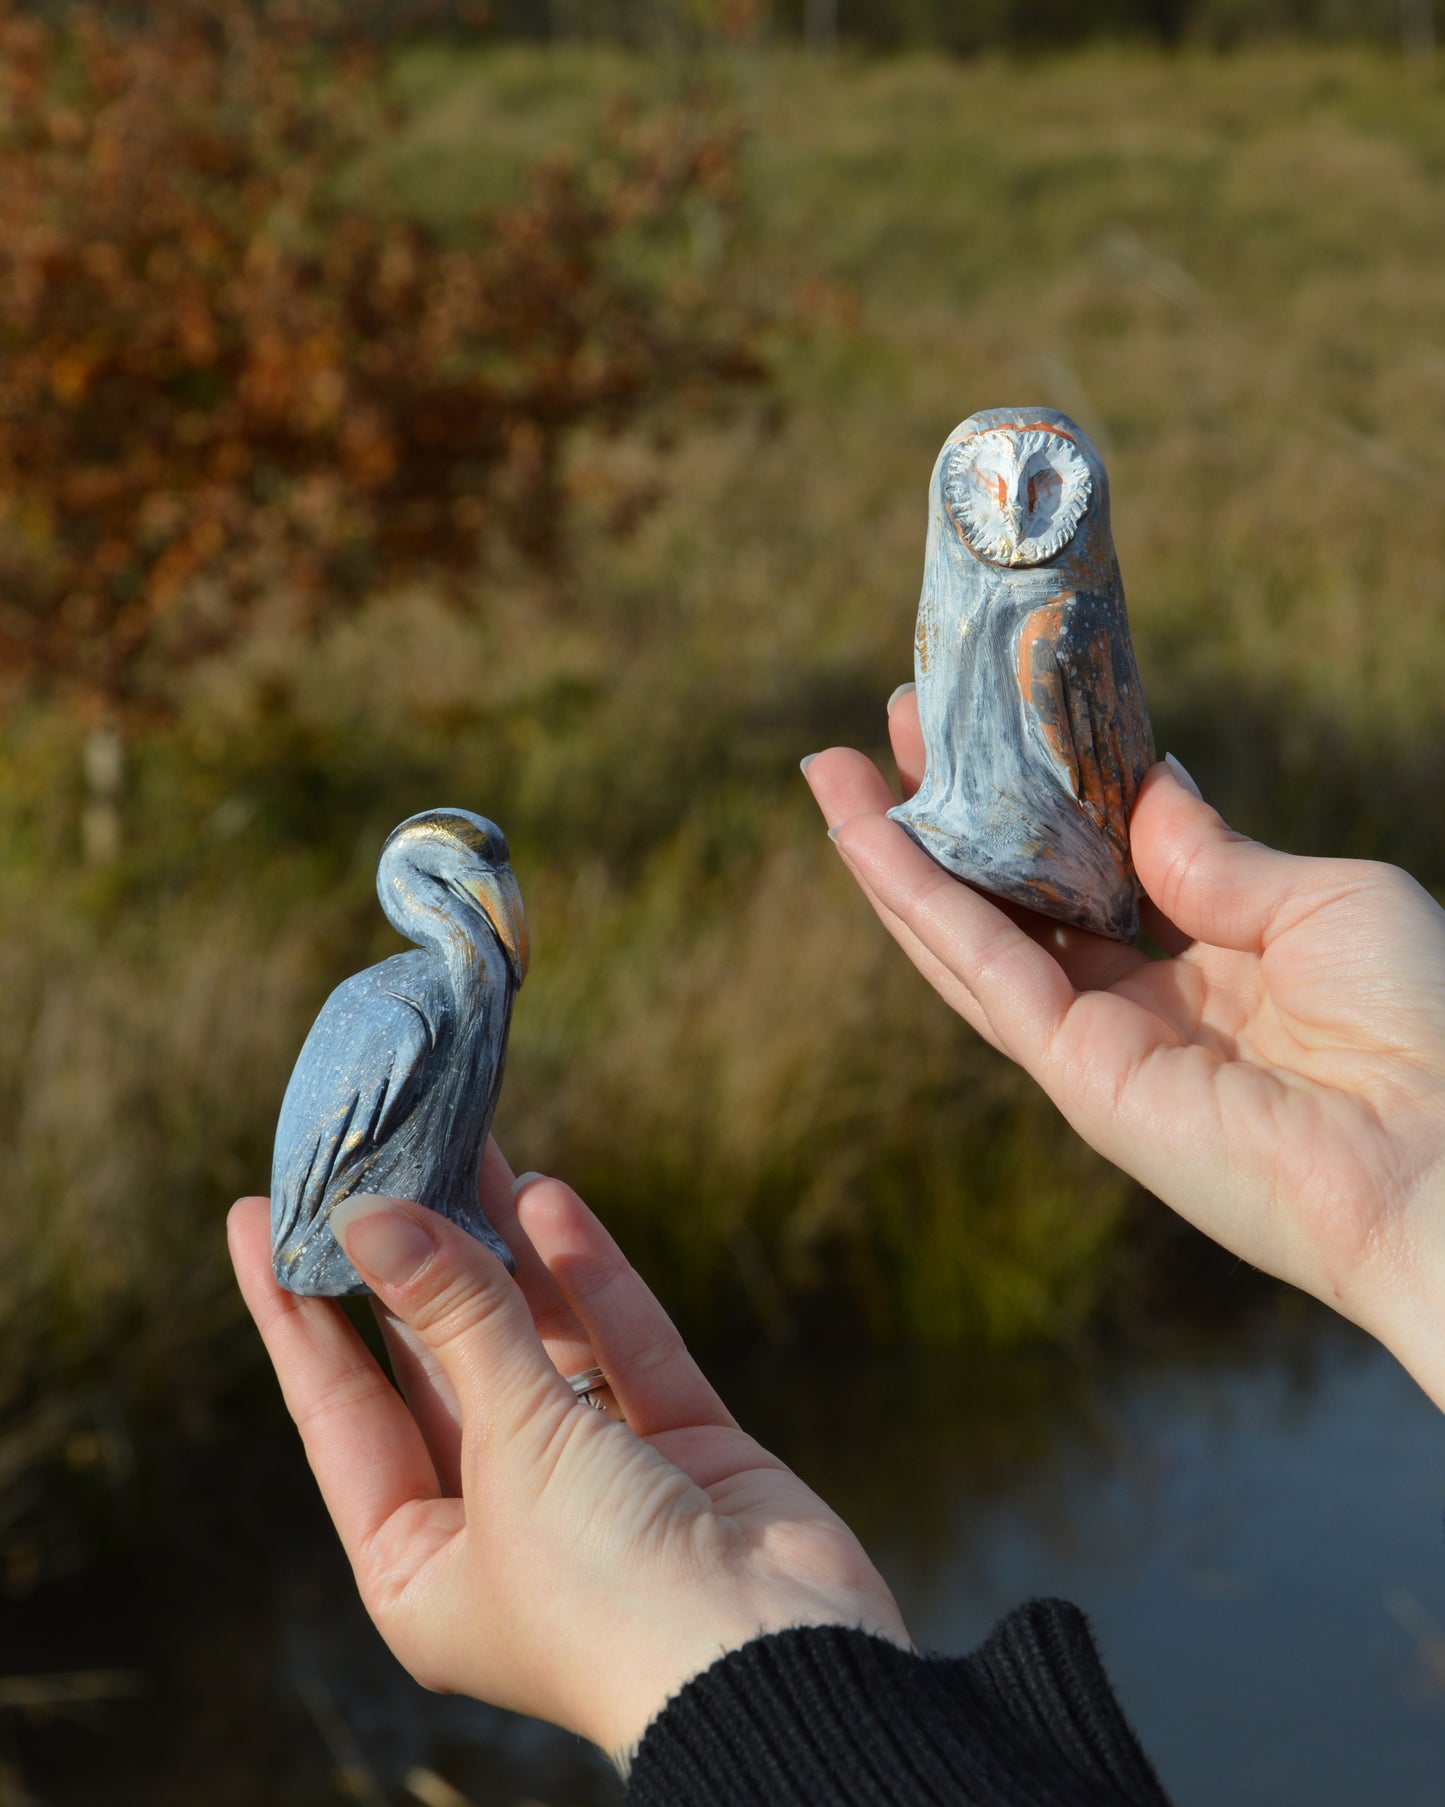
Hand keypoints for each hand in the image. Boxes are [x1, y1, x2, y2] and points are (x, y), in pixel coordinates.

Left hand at [228, 1147, 909, 1770]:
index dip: (294, 1309)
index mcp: (423, 1565)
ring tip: (464, 1143)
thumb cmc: (608, 1590)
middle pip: (437, 1359)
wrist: (778, 1662)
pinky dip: (589, 1278)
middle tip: (373, 1154)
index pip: (338, 1409)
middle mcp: (502, 1520)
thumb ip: (454, 1315)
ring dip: (500, 1246)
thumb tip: (375, 1214)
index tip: (257, 1211)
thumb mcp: (508, 1443)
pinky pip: (621, 1346)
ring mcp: (597, 1481)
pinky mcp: (682, 1448)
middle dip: (409, 1256)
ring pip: (533, 1339)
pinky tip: (547, 1198)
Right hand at [804, 689, 1444, 1412]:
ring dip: (894, 853)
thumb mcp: (1320, 899)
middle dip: (946, 813)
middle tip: (892, 725)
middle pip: (1010, 897)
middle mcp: (1140, 1006)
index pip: (1089, 870)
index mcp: (1207, 963)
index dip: (1034, 798)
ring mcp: (1097, 1046)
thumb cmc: (1423, 1021)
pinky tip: (865, 834)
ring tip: (831, 773)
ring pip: (968, 936)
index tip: (993, 721)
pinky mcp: (1074, 1076)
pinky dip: (914, 901)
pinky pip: (978, 972)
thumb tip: (1145, 782)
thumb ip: (1212, 854)